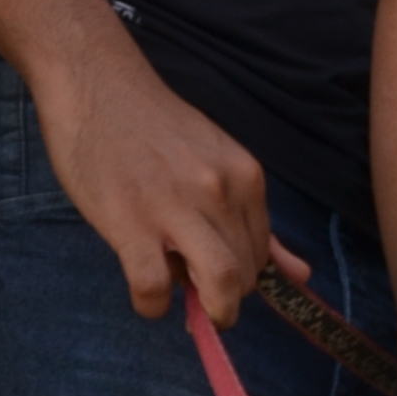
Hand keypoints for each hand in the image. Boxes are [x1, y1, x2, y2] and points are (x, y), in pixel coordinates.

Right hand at [31, 25, 307, 325]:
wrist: (96, 85)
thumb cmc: (153, 130)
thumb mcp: (217, 163)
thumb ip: (253, 221)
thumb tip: (300, 276)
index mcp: (245, 178)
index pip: (262, 255)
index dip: (241, 276)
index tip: (213, 272)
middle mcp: (220, 192)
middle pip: (246, 277)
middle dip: (225, 298)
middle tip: (195, 288)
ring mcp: (176, 208)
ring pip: (220, 288)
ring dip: (206, 311)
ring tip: (181, 300)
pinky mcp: (131, 224)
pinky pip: (154, 289)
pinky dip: (153, 306)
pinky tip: (147, 294)